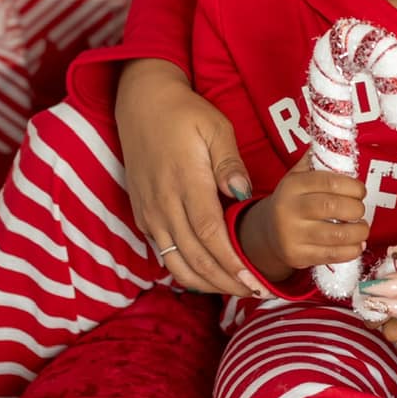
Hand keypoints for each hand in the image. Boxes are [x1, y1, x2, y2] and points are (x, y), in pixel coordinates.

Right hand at [115, 59, 265, 296]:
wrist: (141, 104)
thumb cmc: (184, 113)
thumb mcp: (215, 127)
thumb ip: (229, 163)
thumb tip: (243, 193)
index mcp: (185, 183)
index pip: (210, 235)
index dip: (232, 264)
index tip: (254, 281)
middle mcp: (163, 204)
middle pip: (194, 258)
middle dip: (225, 282)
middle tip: (254, 293)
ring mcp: (150, 212)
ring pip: (175, 263)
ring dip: (205, 283)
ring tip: (235, 290)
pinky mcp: (142, 215)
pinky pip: (164, 253)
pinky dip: (186, 270)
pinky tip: (209, 274)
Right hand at [238, 152, 368, 284]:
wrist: (267, 233)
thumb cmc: (293, 200)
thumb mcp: (297, 176)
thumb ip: (317, 160)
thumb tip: (341, 141)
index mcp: (292, 185)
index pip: (329, 182)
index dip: (352, 186)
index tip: (360, 191)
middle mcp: (289, 210)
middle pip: (333, 207)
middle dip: (356, 209)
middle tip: (360, 210)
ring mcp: (292, 235)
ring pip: (335, 234)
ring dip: (358, 231)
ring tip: (362, 228)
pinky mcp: (298, 256)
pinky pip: (332, 255)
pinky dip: (352, 250)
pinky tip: (356, 244)